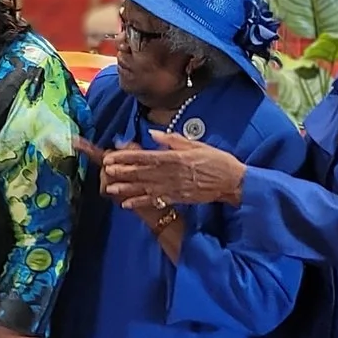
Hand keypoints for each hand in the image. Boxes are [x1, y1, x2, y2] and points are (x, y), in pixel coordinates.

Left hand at [99, 132, 248, 208]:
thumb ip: (173, 140)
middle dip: (123, 171)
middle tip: (106, 170)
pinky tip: (126, 204)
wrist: (232, 182)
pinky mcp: (177, 198)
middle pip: (142, 172)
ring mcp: (174, 187)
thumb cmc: (216, 160)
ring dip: (127, 188)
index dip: (128, 157)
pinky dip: (140, 202)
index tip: (113, 157)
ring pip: (145, 187)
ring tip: (110, 188)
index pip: (146, 157)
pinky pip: (155, 200)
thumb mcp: (196, 144)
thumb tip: (154, 133)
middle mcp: (172, 173)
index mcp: (176, 158)